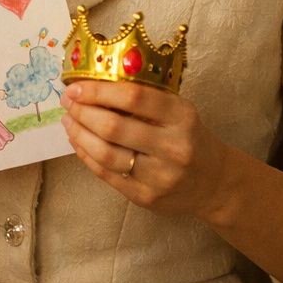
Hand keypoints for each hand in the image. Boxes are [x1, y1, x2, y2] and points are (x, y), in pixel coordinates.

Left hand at [59, 80, 234, 220]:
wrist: (215, 182)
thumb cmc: (189, 137)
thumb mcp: (179, 112)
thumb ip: (145, 100)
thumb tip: (93, 85)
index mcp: (182, 117)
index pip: (133, 98)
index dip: (98, 91)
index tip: (75, 86)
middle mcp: (173, 147)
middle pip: (114, 127)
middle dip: (82, 112)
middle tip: (67, 102)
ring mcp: (160, 176)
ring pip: (106, 154)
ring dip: (79, 134)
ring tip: (68, 121)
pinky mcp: (146, 197)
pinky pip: (107, 174)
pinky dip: (86, 155)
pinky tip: (78, 142)